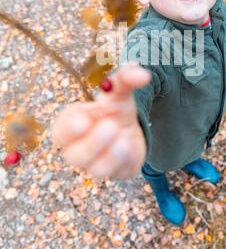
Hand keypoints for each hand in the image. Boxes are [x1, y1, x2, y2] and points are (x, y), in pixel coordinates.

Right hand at [51, 63, 150, 179]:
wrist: (130, 126)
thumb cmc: (114, 107)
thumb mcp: (119, 89)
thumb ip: (126, 78)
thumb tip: (142, 75)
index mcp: (72, 124)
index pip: (60, 131)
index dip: (69, 128)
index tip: (84, 119)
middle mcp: (78, 148)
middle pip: (74, 156)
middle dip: (92, 144)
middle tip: (111, 126)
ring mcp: (96, 164)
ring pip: (96, 169)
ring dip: (110, 155)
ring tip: (124, 138)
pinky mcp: (116, 172)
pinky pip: (118, 172)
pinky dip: (125, 161)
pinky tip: (130, 146)